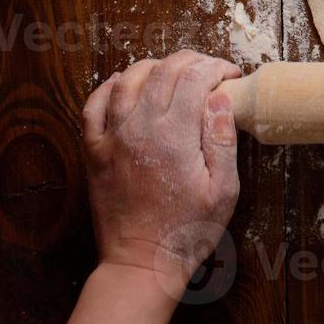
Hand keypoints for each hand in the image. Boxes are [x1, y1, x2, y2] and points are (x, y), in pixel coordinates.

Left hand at [80, 51, 241, 294]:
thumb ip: (222, 140)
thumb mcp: (223, 190)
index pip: (194, 77)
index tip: (230, 76)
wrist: (141, 263)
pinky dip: (108, 87)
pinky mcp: (94, 151)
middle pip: (162, 71)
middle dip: (190, 61)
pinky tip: (124, 85)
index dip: (216, 68)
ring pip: (127, 80)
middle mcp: (139, 128)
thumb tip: (221, 98)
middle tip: (207, 69)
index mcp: (174, 135)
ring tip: (172, 72)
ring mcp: (112, 137)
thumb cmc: (187, 230)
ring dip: (152, 67)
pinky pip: (93, 105)